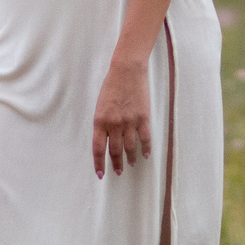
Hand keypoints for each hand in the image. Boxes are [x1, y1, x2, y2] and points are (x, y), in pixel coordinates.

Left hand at [92, 54, 153, 177]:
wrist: (127, 70)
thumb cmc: (111, 85)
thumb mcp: (100, 105)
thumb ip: (102, 123)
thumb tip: (106, 139)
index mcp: (100, 121)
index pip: (98, 149)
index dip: (99, 164)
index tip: (101, 174)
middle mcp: (114, 125)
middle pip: (115, 151)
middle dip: (116, 164)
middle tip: (118, 172)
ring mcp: (130, 122)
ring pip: (130, 148)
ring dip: (131, 158)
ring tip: (132, 164)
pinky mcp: (143, 118)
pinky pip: (145, 138)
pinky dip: (146, 149)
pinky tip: (146, 155)